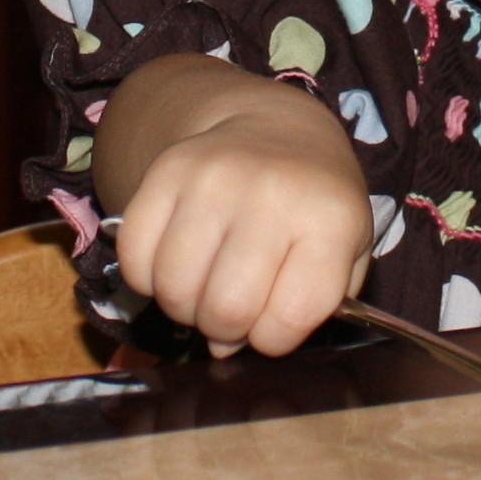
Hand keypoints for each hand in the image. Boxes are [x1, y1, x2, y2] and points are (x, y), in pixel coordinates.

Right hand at [111, 88, 372, 357]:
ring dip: (185, 307)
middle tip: (235, 310)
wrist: (278, 131)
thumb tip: (225, 347)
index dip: (276, 338)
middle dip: (226, 329)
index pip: (290, 317)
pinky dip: (148, 279)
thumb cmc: (314, 208)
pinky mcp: (165, 171)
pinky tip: (177, 264)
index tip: (276, 320)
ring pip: (174, 289)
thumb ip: (305, 312)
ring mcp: (213, 178)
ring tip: (207, 287)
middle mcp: (270, 193)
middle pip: (225, 308)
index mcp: (328, 218)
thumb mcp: (346, 254)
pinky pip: (134, 259)